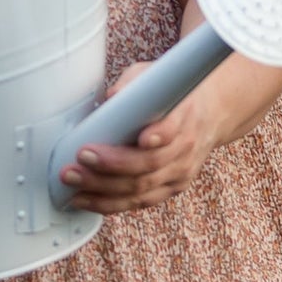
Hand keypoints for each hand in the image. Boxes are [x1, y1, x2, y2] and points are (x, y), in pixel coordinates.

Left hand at [58, 62, 218, 212]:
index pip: (172, 130)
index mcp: (183, 117)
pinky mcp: (171, 189)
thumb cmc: (171, 97)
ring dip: (102, 189)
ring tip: (72, 182)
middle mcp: (184, 149)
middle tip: (80, 159)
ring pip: (141, 189)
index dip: (156, 136)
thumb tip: (110, 98)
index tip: (139, 138)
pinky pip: (138, 202)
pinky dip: (109, 204)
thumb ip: (132, 85)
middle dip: (111, 165)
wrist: (209, 116)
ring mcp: (180, 174)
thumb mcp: (155, 78)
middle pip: (149, 165)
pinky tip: (83, 199)